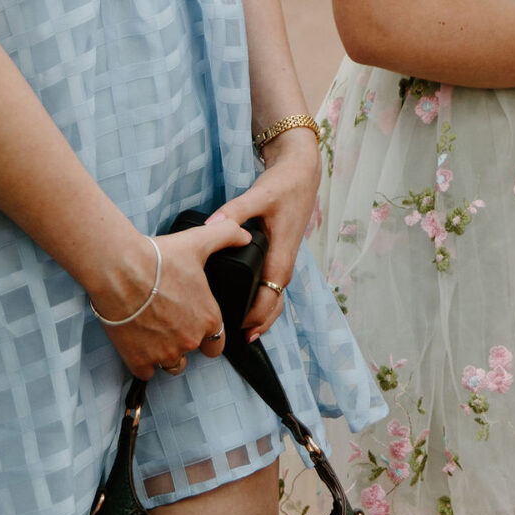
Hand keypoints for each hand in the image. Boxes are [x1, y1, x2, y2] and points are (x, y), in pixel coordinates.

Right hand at [90, 209, 250, 382]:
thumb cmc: (159, 258)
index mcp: (208, 318)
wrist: (120, 271)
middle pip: (194, 353)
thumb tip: (245, 235)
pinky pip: (147, 372)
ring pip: (172, 365)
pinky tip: (138, 344)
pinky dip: (143, 362)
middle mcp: (190, 340)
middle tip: (173, 324)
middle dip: (187, 343)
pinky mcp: (140, 361)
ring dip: (167, 354)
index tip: (195, 321)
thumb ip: (227, 236)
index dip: (208, 333)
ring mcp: (164, 354)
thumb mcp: (199, 241)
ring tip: (155, 334)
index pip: (218, 341)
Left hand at [217, 128, 323, 340]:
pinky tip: (242, 308)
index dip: (252, 317)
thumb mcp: (259, 196)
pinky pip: (271, 289)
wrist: (301, 174)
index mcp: (281, 257)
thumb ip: (235, 212)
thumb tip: (213, 226)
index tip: (229, 326)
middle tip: (226, 340)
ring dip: (259, 318)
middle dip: (254, 325)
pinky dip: (260, 303)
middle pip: (273, 308)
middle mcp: (284, 265)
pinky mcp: (278, 258)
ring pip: (273, 301)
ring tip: (236, 333)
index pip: (269, 299)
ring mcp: (282, 263)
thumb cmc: (283, 185)